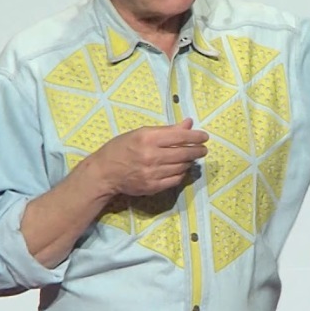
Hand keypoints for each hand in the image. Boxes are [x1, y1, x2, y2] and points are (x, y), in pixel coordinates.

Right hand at [90, 118, 208, 196]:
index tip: (204, 137)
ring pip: (181, 167)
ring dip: (189, 162)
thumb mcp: (141, 133)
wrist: (105, 172)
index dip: (196, 137)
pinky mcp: (152, 187)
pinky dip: (181, 173)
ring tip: (191, 157)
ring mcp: (152, 173)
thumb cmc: (121, 147)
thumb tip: (189, 124)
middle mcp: (151, 156)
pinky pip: (175, 180)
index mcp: (147, 138)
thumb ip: (166, 130)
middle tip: (203, 149)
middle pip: (184, 153)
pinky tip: (181, 168)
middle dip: (197, 150)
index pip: (180, 136)